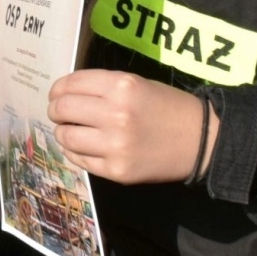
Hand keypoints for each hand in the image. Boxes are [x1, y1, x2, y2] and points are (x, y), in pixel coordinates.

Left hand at [47, 69, 215, 184]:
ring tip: (70, 130)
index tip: (56, 94)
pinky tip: (82, 147)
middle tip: (58, 113)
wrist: (201, 140)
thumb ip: (102, 87)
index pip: (70, 85)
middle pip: (63, 110)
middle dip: (55, 110)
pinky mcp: (117, 171)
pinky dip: (75, 152)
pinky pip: (80, 160)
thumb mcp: (137, 84)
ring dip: (62, 132)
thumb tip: (66, 94)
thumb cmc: (167, 107)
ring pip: (66, 137)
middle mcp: (115, 114)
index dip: (57, 89)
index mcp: (121, 86)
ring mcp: (115, 145)